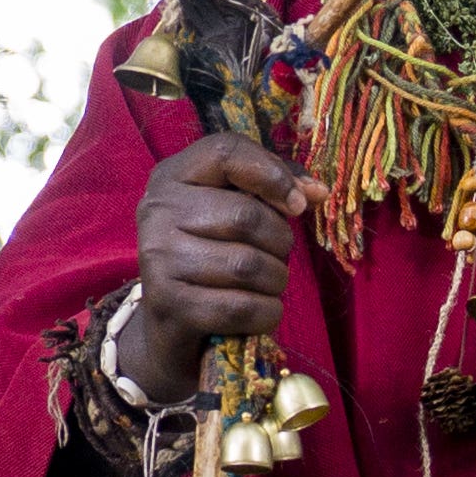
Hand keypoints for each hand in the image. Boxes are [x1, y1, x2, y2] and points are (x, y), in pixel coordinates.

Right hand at [121, 133, 300, 400]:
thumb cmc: (211, 255)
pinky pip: (242, 307)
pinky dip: (266, 313)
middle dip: (280, 242)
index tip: (298, 205)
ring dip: (275, 280)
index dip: (273, 174)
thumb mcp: (232, 209)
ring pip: (248, 266)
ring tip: (267, 284)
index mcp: (172, 177)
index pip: (226, 151)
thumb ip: (273, 187)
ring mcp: (159, 259)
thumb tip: (318, 192)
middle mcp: (157, 211)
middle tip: (277, 255)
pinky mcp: (169, 305)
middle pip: (246, 215)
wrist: (168, 325)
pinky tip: (260, 312)